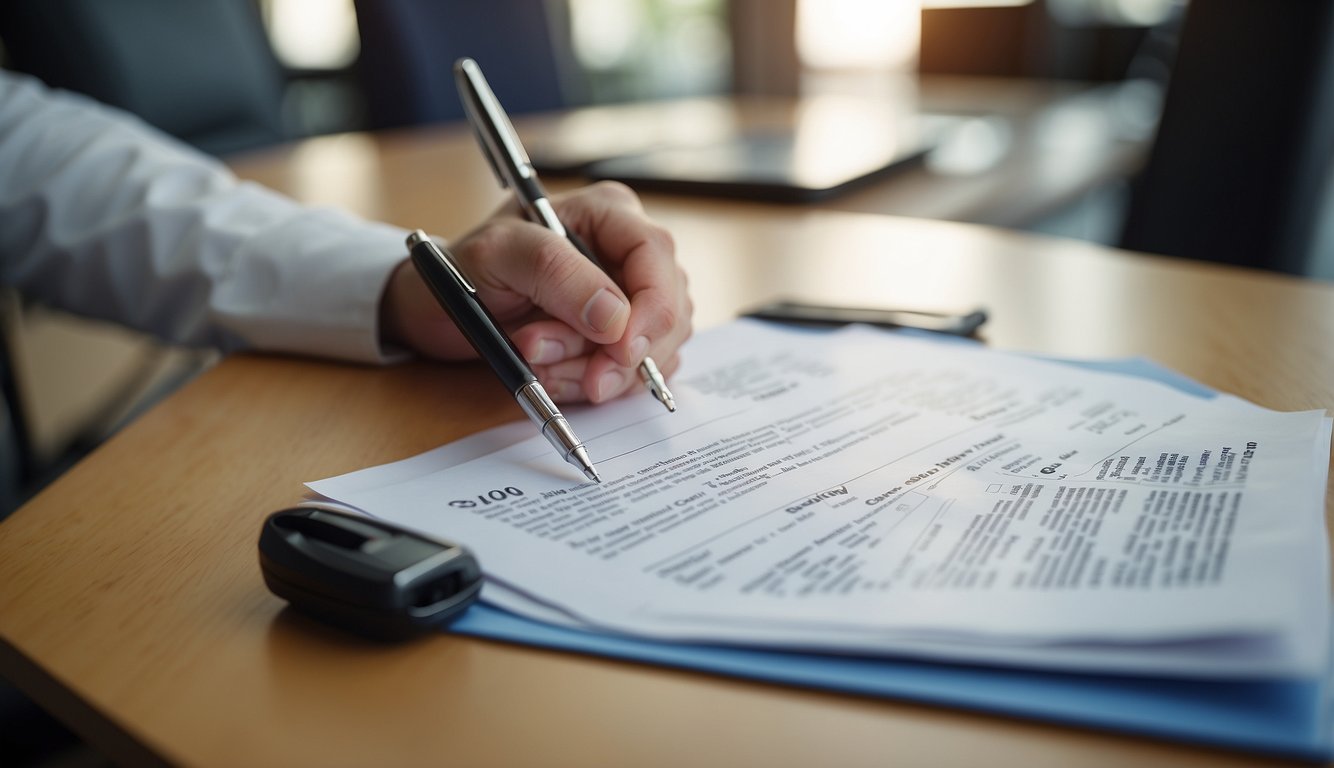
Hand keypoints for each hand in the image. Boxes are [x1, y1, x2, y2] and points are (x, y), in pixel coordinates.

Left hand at [380, 181, 692, 402]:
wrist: (437, 310)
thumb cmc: (462, 270)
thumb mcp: (496, 256)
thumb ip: (556, 275)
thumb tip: (616, 318)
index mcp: (606, 214)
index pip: (656, 255)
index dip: (651, 308)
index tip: (620, 351)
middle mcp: (626, 252)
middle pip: (667, 309)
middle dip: (619, 353)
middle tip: (566, 371)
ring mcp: (627, 297)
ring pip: (650, 349)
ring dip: (595, 371)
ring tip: (537, 360)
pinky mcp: (618, 338)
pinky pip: (631, 373)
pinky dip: (592, 384)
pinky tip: (553, 373)